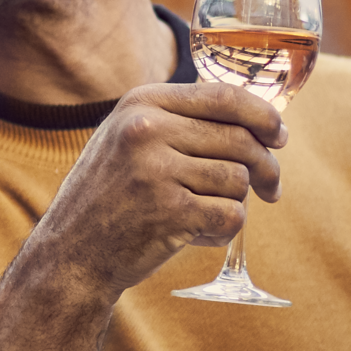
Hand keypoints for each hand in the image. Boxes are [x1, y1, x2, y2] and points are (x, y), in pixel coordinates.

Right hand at [23, 81, 286, 298]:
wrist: (70, 254)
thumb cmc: (110, 197)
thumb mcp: (129, 140)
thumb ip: (180, 121)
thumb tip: (260, 117)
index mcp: (140, 103)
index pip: (224, 96)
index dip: (263, 115)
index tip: (280, 136)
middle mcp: (146, 130)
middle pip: (240, 139)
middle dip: (267, 168)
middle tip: (272, 190)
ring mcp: (155, 170)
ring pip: (239, 180)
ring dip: (234, 203)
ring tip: (203, 215)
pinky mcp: (169, 211)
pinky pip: (230, 215)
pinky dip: (221, 230)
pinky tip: (194, 234)